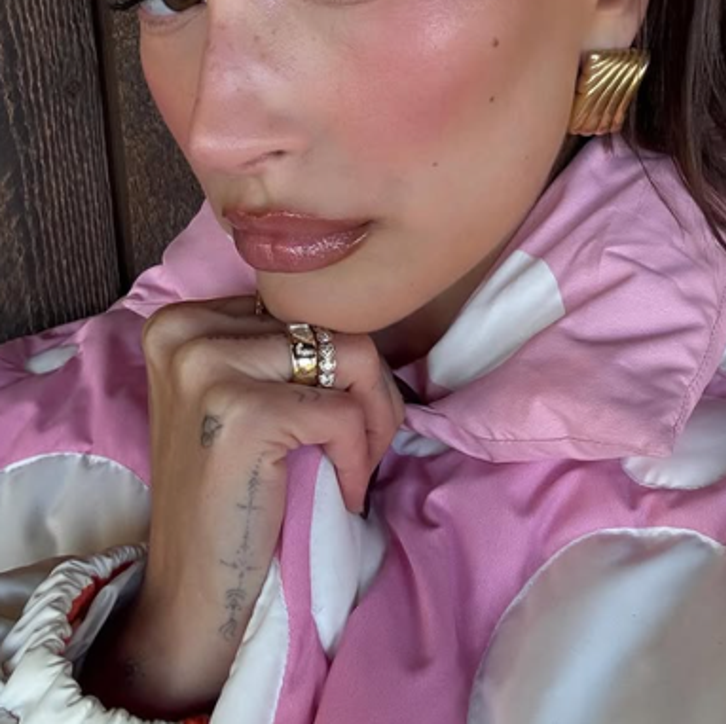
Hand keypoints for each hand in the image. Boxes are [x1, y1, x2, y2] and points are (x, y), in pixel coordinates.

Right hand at [81, 294, 403, 717]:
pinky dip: (360, 457)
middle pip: (332, 323)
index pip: (301, 302)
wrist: (192, 592)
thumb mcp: (235, 396)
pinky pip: (346, 414)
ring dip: (374, 419)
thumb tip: (363, 312)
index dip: (337, 359)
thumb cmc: (227, 494)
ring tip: (356, 464)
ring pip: (352, 355)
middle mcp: (186, 332)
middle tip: (362, 447)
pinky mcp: (243, 414)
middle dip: (367, 388)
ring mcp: (208, 369)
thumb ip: (274, 347)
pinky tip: (342, 493)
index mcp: (180, 320)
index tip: (340, 414)